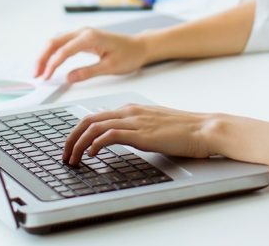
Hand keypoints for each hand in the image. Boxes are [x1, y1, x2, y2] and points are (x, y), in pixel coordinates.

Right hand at [35, 27, 148, 82]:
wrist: (139, 46)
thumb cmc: (129, 55)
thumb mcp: (110, 67)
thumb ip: (88, 72)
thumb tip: (68, 78)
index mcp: (90, 37)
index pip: (64, 51)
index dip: (52, 65)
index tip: (45, 78)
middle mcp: (83, 32)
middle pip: (54, 42)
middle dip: (42, 58)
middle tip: (35, 75)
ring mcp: (82, 33)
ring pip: (56, 42)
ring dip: (45, 55)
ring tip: (39, 72)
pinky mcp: (82, 38)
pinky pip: (62, 43)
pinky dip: (53, 53)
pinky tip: (49, 63)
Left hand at [62, 103, 220, 164]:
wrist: (204, 129)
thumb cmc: (184, 131)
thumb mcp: (153, 127)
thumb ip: (135, 129)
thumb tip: (119, 139)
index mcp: (131, 109)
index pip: (95, 116)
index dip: (78, 131)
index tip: (71, 146)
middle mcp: (129, 112)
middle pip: (88, 120)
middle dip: (71, 138)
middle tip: (65, 155)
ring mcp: (134, 121)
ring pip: (94, 127)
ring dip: (78, 144)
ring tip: (73, 159)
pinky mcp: (140, 133)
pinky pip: (109, 135)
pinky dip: (95, 145)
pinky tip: (91, 156)